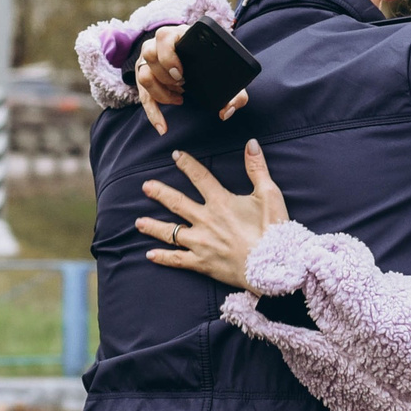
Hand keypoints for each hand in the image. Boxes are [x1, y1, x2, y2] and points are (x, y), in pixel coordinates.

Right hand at [136, 24, 250, 135]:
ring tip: (180, 97)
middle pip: (149, 54)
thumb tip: (226, 111)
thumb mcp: (226, 72)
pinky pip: (144, 96)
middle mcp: (159, 45)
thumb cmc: (213, 64)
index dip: (169, 56)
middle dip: (166, 76)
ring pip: (143, 75)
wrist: (202, 61)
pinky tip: (163, 127)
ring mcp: (149, 60)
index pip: (164, 37)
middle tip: (183, 85)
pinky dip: (153, 114)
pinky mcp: (146, 78)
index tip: (181, 74)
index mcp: (179, 35)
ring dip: (161, 91)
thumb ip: (236, 93)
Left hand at [138, 141, 288, 288]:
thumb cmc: (273, 230)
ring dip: (153, 226)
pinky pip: (177, 259)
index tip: (175, 155)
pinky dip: (162, 257)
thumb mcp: (269, 195)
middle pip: (176, 203)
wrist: (272, 266)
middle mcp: (205, 220)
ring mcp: (201, 243)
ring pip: (170, 233)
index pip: (200, 177)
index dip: (187, 164)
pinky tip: (150, 255)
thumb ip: (257, 168)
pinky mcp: (202, 263)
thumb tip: (250, 143)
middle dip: (159, 193)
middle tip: (145, 186)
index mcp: (221, 202)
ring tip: (138, 222)